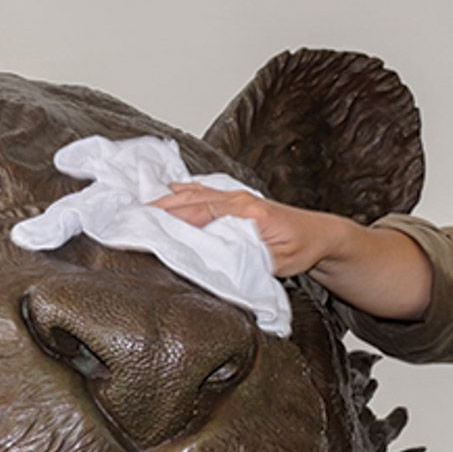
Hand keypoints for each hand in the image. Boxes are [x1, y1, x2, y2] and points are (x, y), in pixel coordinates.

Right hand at [154, 184, 335, 276]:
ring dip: (167, 198)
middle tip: (134, 216)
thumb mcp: (278, 260)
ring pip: (193, 192)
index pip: (203, 211)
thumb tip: (223, 261)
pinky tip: (167, 191)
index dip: (176, 218)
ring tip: (140, 206)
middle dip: (161, 206)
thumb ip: (251, 259)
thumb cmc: (300, 248)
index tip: (152, 225)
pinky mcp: (233, 199)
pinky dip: (182, 191)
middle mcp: (237, 198)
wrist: (318, 233)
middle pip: (191, 199)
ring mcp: (234, 196)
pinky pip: (202, 190)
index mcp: (247, 211)